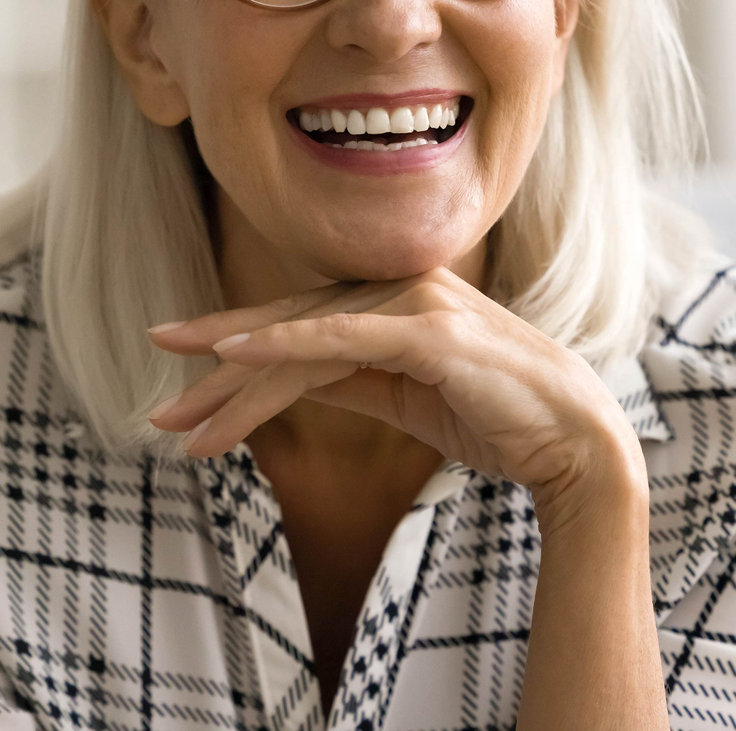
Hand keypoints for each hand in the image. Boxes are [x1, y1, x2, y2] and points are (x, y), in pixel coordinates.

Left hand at [147, 267, 646, 520]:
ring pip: (305, 338)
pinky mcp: (429, 331)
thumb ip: (350, 378)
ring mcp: (415, 304)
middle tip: (160, 403)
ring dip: (237, 377)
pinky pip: (343, 337)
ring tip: (180, 415)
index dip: (239, 348)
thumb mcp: (404, 398)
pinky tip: (235, 352)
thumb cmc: (495, 415)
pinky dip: (286, 343)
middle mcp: (398, 291)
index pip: (302, 325)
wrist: (575, 442)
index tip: (183, 377)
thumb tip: (286, 380)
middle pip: (290, 326)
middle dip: (219, 364)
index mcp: (393, 303)